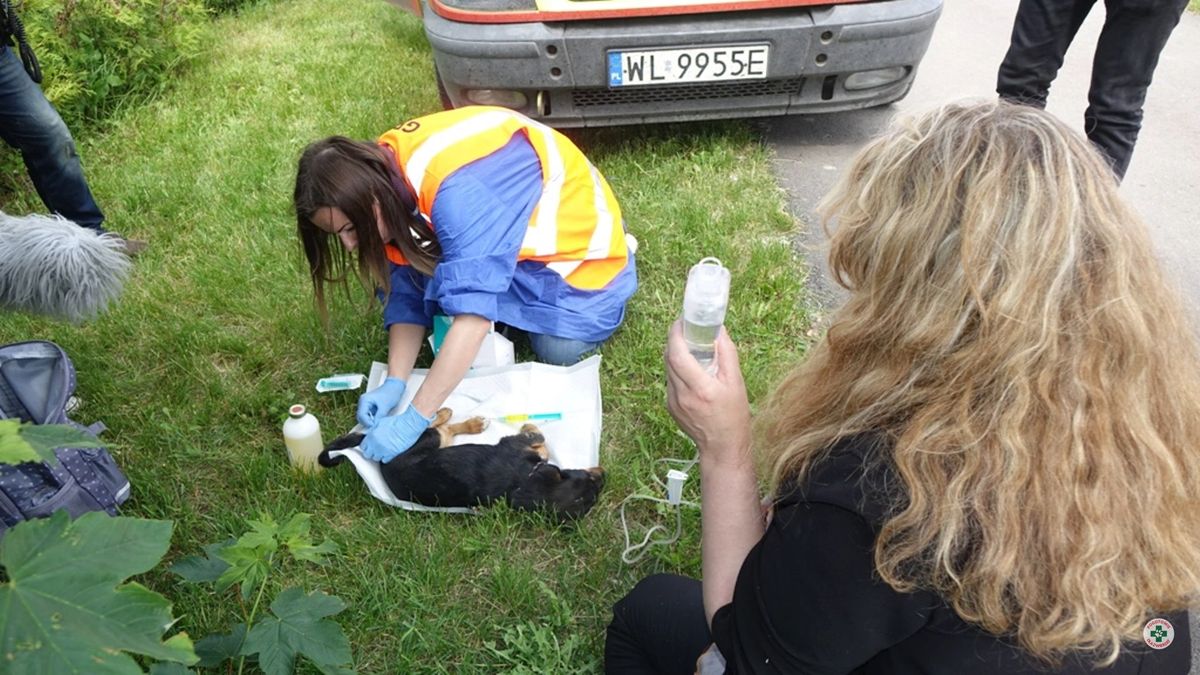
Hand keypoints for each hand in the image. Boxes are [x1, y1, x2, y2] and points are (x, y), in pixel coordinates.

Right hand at [356, 377, 405, 428]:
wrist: (396, 386)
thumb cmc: (390, 393)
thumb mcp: (385, 406)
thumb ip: (379, 417)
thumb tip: (375, 427)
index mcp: (364, 400)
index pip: (361, 415)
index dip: (367, 423)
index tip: (374, 427)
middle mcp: (363, 403)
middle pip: (361, 418)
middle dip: (368, 423)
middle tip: (376, 427)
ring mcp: (367, 405)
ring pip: (365, 418)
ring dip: (371, 422)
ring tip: (378, 424)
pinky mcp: (371, 408)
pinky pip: (370, 416)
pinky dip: (373, 420)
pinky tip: (379, 421)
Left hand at [359, 406, 432, 462]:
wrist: (409, 425)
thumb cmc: (397, 422)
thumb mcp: (381, 422)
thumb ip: (373, 430)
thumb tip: (369, 435)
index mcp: (372, 436)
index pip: (363, 446)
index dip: (365, 446)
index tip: (368, 445)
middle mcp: (376, 445)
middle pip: (367, 454)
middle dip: (370, 451)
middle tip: (374, 448)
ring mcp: (384, 451)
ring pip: (375, 458)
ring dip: (378, 454)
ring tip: (382, 449)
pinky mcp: (392, 455)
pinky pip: (384, 460)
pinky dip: (385, 457)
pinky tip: (388, 451)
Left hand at [664, 320, 750, 464]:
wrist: (722, 447)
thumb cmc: (734, 415)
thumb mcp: (736, 382)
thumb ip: (726, 354)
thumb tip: (718, 330)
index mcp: (700, 388)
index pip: (677, 354)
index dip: (676, 334)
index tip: (682, 321)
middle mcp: (682, 395)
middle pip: (669, 358)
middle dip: (675, 339)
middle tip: (687, 328)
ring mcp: (672, 401)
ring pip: (667, 368)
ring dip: (676, 354)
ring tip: (691, 347)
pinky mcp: (670, 406)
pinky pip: (670, 380)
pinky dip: (678, 369)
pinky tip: (691, 370)